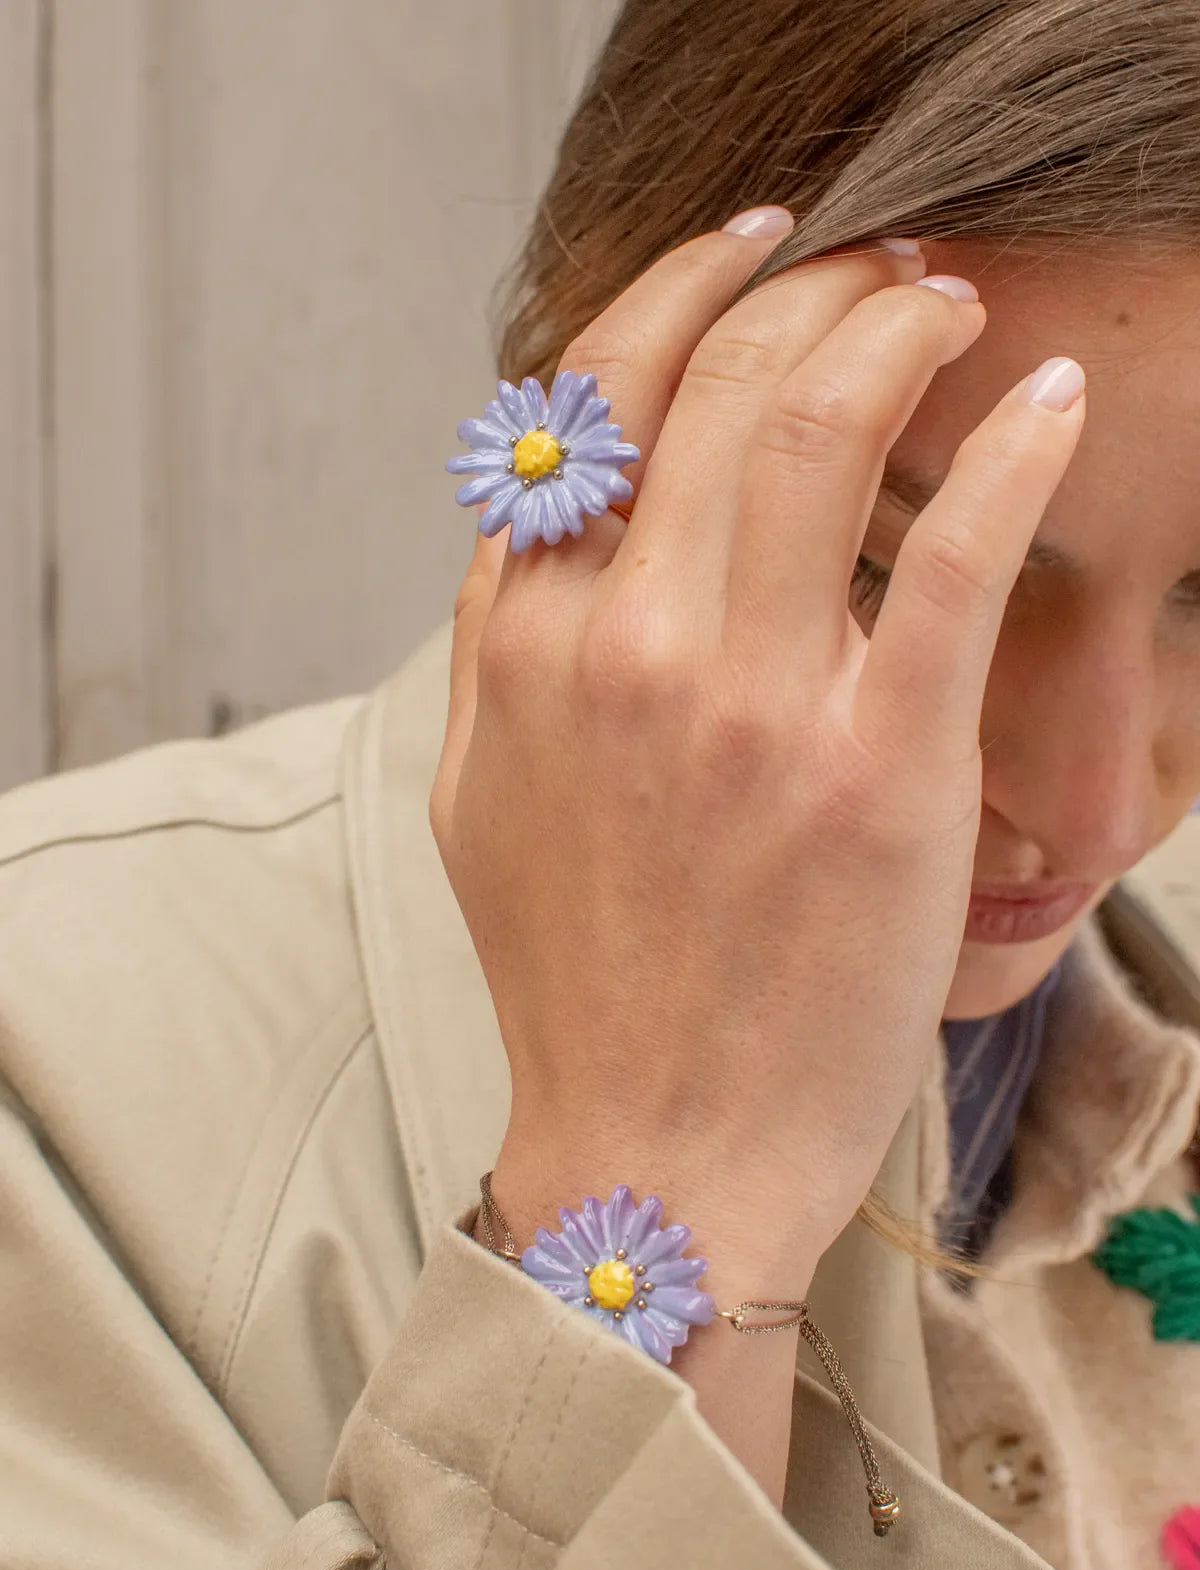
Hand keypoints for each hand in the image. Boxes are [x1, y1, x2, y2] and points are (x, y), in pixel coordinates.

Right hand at [430, 224, 1084, 1292]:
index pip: (596, 397)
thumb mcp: (479, 796)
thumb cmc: (579, 978)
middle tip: (886, 269)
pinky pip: (958, 564)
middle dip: (821, 286)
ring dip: (906, 329)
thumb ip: (497, 640)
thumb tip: (543, 515)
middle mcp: (628, 649)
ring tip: (953, 312)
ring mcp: (752, 706)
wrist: (657, 1144)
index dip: (683, 288)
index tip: (758, 249)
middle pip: (726, 381)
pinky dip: (1012, 458)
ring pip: (828, 428)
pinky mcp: (878, 774)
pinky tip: (1047, 411)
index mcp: (529, 645)